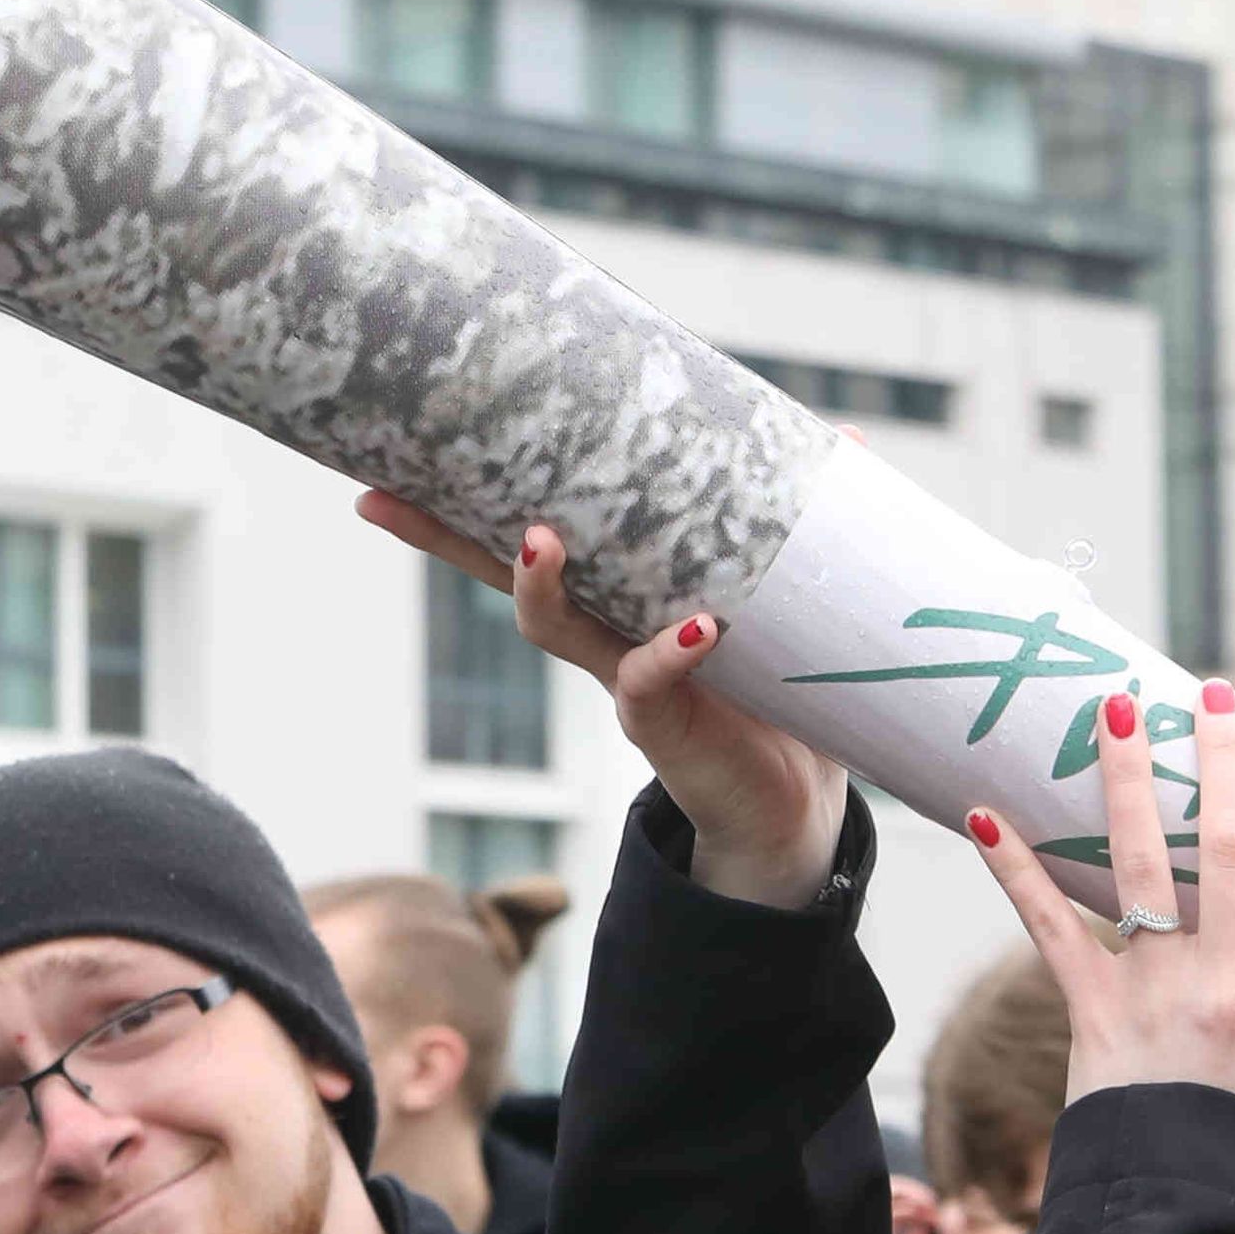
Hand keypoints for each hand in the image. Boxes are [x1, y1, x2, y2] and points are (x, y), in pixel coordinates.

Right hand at [352, 496, 839, 907]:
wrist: (794, 802)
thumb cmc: (777, 691)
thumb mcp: (784, 593)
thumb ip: (796, 522)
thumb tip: (845, 430)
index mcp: (619, 590)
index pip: (527, 536)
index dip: (464, 502)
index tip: (392, 460)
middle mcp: (603, 630)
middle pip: (503, 573)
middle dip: (442, 536)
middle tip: (389, 496)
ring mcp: (624, 677)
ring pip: (554, 628)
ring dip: (541, 584)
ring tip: (541, 539)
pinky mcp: (663, 722)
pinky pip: (651, 680)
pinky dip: (670, 652)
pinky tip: (700, 627)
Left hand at [956, 687, 1234, 1129]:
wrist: (1182, 1213)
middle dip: (1227, 761)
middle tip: (1216, 695)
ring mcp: (1162, 994)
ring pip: (1147, 866)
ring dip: (1130, 780)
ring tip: (1118, 709)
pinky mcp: (1096, 1012)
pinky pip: (1051, 928)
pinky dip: (1015, 869)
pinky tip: (986, 813)